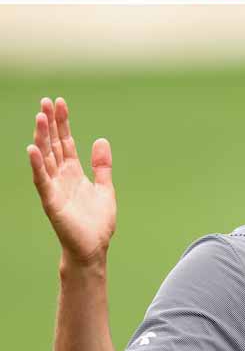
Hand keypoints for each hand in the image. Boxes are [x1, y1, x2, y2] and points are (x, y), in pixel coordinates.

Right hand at [27, 97, 115, 266]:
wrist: (93, 248)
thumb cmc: (97, 222)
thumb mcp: (105, 187)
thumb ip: (102, 165)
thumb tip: (100, 140)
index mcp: (74, 173)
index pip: (66, 142)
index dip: (63, 123)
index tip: (60, 103)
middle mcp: (61, 177)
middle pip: (54, 145)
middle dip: (50, 124)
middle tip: (45, 101)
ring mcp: (55, 188)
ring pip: (46, 158)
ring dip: (42, 138)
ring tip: (40, 117)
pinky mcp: (52, 201)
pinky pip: (42, 180)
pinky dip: (37, 165)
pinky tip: (33, 148)